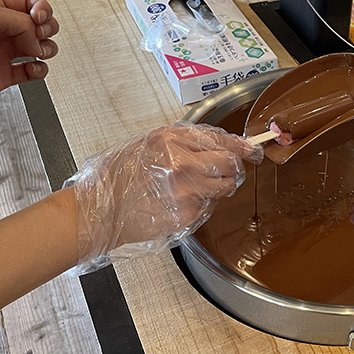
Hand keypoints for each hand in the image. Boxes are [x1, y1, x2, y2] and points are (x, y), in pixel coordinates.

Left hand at [0, 0, 58, 109]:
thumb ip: (17, 21)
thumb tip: (36, 37)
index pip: (28, 2)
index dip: (41, 8)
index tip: (39, 18)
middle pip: (37, 25)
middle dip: (46, 29)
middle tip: (38, 35)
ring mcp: (1, 53)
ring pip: (39, 48)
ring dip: (47, 50)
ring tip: (38, 53)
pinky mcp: (3, 75)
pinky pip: (31, 72)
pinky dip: (40, 71)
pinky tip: (34, 68)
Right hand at [65, 122, 262, 272]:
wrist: (101, 211)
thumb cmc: (119, 177)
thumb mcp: (149, 144)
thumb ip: (184, 142)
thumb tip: (222, 143)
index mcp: (171, 140)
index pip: (220, 140)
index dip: (241, 146)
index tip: (252, 149)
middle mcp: (183, 163)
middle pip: (231, 164)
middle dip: (232, 168)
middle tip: (224, 172)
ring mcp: (187, 191)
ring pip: (225, 187)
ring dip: (219, 187)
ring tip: (194, 188)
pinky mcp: (188, 214)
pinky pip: (209, 207)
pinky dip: (202, 204)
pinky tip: (181, 203)